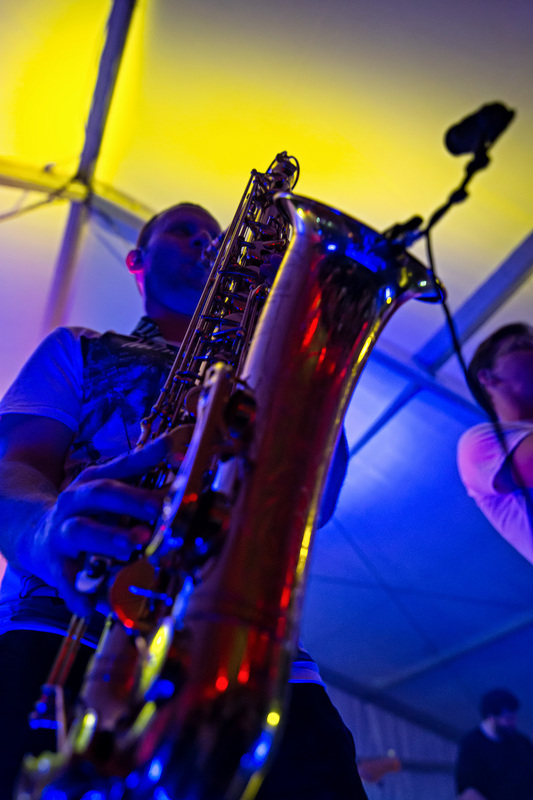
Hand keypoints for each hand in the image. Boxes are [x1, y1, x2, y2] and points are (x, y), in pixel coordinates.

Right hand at [27, 433, 179, 616]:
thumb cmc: (88, 511)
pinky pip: (66, 579)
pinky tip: (92, 605)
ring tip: (133, 544)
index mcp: (94, 480)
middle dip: (132, 500)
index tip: (172, 449)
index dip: (148, 456)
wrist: (36, 535)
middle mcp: (76, 501)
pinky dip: (78, 593)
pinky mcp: (55, 564)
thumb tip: (180, 449)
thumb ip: (144, 472)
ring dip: (109, 537)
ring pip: (82, 531)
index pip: (123, 465)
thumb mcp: (110, 487)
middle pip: (103, 494)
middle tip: (159, 507)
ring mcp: (63, 532)